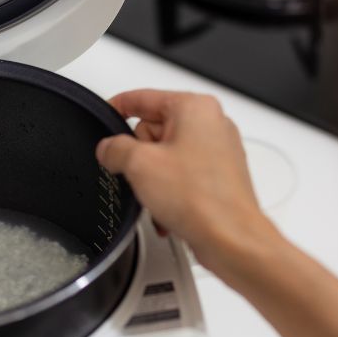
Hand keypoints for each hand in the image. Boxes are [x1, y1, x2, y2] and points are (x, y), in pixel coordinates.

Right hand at [96, 90, 275, 270]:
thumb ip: (115, 149)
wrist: (231, 239)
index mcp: (195, 108)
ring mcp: (218, 151)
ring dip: (153, 180)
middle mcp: (211, 124)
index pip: (144, 97)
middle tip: (141, 175)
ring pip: (166, 157)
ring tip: (159, 197)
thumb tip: (108, 148)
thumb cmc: (202, 199)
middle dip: (141, 156)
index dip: (118, 106)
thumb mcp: (139, 165)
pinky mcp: (218, 177)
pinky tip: (168, 211)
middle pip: (154, 130)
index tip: (106, 113)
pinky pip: (181, 177)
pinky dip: (170, 193)